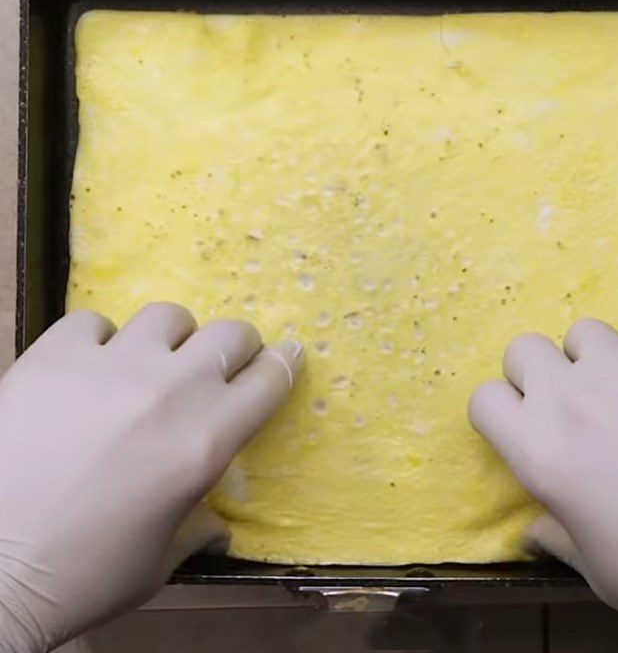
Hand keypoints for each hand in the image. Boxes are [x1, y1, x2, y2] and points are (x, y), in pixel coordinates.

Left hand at [0, 303, 302, 652]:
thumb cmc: (83, 576)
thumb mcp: (158, 564)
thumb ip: (197, 531)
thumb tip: (216, 528)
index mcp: (207, 441)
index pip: (270, 380)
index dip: (285, 365)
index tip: (286, 358)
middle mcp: (172, 391)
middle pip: (231, 334)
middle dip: (236, 349)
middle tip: (217, 369)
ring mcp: (113, 365)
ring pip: (168, 315)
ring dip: (170, 339)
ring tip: (149, 364)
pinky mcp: (56, 355)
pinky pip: (93, 321)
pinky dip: (96, 342)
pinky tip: (84, 371)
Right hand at [470, 318, 617, 652]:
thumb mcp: (594, 568)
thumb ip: (553, 534)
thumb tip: (533, 528)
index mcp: (538, 451)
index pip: (484, 397)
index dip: (502, 411)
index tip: (523, 423)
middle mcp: (571, 399)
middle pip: (524, 348)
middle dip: (539, 372)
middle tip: (571, 402)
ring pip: (584, 330)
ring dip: (595, 358)